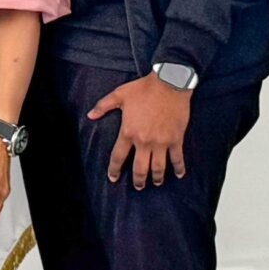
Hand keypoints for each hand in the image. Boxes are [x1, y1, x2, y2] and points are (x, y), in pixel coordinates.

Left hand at [89, 74, 192, 188]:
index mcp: (128, 132)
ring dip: (157, 178)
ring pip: (158, 168)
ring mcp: (161, 142)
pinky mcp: (176, 139)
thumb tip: (89, 115)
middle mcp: (144, 141)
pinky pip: (177, 158)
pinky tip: (179, 175)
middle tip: (138, 187)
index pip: (118, 157)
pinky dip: (179, 168)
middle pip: (139, 168)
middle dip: (138, 180)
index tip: (113, 178)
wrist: (170, 83)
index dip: (114, 170)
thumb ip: (103, 106)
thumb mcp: (119, 95)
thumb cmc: (144, 88)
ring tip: (156, 183)